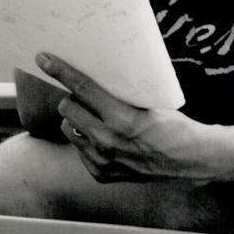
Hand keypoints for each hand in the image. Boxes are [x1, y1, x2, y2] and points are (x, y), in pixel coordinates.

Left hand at [37, 52, 221, 183]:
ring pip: (69, 130)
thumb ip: (119, 95)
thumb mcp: (149, 103)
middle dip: (72, 99)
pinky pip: (80, 150)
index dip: (61, 71)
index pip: (82, 89)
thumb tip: (93, 78)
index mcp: (122, 119)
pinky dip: (87, 141)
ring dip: (77, 121)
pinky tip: (105, 139)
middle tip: (84, 97)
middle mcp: (108, 142)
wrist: (188, 161)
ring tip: (96, 119)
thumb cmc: (174, 127)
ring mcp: (102, 161)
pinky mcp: (101, 174)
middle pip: (68, 109)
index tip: (44, 60)